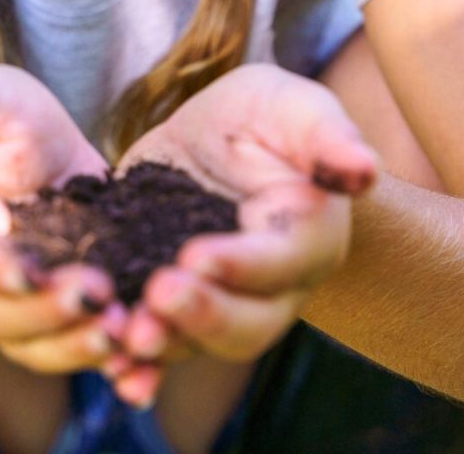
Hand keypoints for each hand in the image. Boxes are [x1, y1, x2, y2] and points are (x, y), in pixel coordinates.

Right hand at [0, 65, 127, 372]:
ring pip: (32, 346)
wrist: (27, 157)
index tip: (26, 273)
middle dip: (46, 312)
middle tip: (97, 294)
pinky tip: (139, 366)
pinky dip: (105, 367)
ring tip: (123, 330)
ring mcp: (3, 311)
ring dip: (75, 345)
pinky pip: (70, 355)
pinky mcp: (49, 325)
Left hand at [111, 64, 379, 405]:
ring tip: (126, 334)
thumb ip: (326, 134)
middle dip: (202, 316)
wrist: (220, 137)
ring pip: (201, 343)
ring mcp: (224, 302)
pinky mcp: (177, 303)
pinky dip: (140, 363)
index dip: (242, 265)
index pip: (281, 261)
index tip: (196, 255)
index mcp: (307, 236)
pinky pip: (164, 344)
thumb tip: (363, 170)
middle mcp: (273, 285)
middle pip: (247, 323)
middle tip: (157, 294)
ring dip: (166, 344)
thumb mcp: (291, 107)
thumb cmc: (265, 116)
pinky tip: (110, 365)